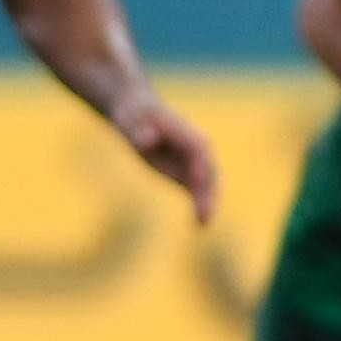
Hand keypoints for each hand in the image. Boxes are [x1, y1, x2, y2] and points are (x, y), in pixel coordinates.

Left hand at [114, 91, 221, 223]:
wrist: (139, 115)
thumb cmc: (135, 116)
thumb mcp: (131, 120)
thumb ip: (141, 132)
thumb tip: (147, 141)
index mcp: (184, 131)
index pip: (198, 148)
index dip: (201, 164)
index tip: (198, 181)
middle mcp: (195, 147)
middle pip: (208, 169)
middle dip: (208, 190)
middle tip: (205, 213)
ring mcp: (193, 161)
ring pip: (206, 183)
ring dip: (207, 202)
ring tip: (203, 224)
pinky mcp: (186, 173)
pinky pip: (197, 190)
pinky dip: (201, 205)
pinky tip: (200, 225)